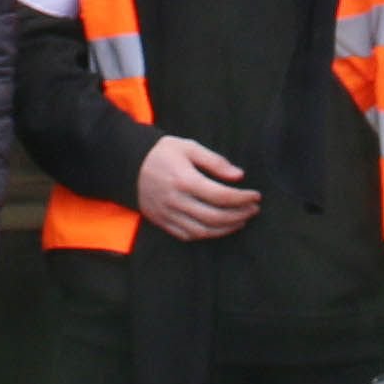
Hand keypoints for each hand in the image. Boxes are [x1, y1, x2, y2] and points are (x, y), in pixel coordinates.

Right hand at [134, 135, 259, 239]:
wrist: (127, 164)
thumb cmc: (161, 153)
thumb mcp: (189, 147)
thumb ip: (215, 161)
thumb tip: (238, 175)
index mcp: (185, 180)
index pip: (222, 196)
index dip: (243, 199)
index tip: (256, 196)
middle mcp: (177, 201)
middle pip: (216, 217)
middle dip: (239, 215)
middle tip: (253, 209)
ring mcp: (168, 214)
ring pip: (203, 231)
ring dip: (226, 228)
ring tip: (241, 220)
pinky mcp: (162, 222)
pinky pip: (188, 236)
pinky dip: (207, 235)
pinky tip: (219, 228)